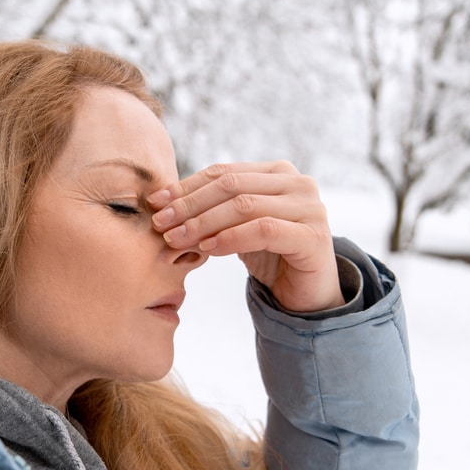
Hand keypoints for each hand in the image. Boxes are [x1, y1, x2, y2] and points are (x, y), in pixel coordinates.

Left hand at [148, 161, 344, 312]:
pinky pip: (263, 230)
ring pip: (245, 206)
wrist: (307, 296)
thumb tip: (162, 202)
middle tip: (160, 224)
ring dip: (204, 223)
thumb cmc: (271, 258)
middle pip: (232, 186)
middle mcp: (298, 183)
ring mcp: (310, 208)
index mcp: (278, 172)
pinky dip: (231, 237)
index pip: (224, 173)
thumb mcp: (238, 228)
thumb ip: (213, 210)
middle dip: (190, 205)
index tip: (156, 203)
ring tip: (176, 239)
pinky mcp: (314, 236)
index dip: (187, 186)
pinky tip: (207, 248)